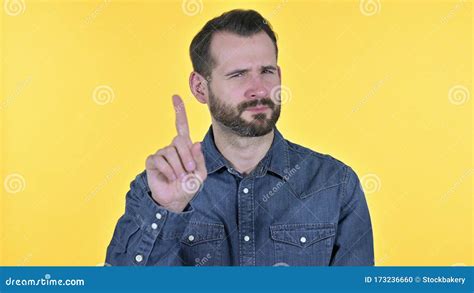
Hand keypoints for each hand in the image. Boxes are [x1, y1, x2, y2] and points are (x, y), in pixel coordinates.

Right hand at [145, 95, 206, 212]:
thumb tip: (196, 143)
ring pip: (170, 152)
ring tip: (178, 177)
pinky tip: (169, 177)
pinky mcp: (152, 161)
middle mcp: (172, 147)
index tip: (175, 97)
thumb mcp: (200, 174)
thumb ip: (199, 160)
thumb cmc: (188, 186)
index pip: (181, 126)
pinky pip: (159, 160)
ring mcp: (161, 153)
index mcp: (185, 148)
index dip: (179, 112)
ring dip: (177, 168)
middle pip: (179, 140)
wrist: (175, 199)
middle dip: (186, 156)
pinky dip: (167, 171)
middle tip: (188, 170)